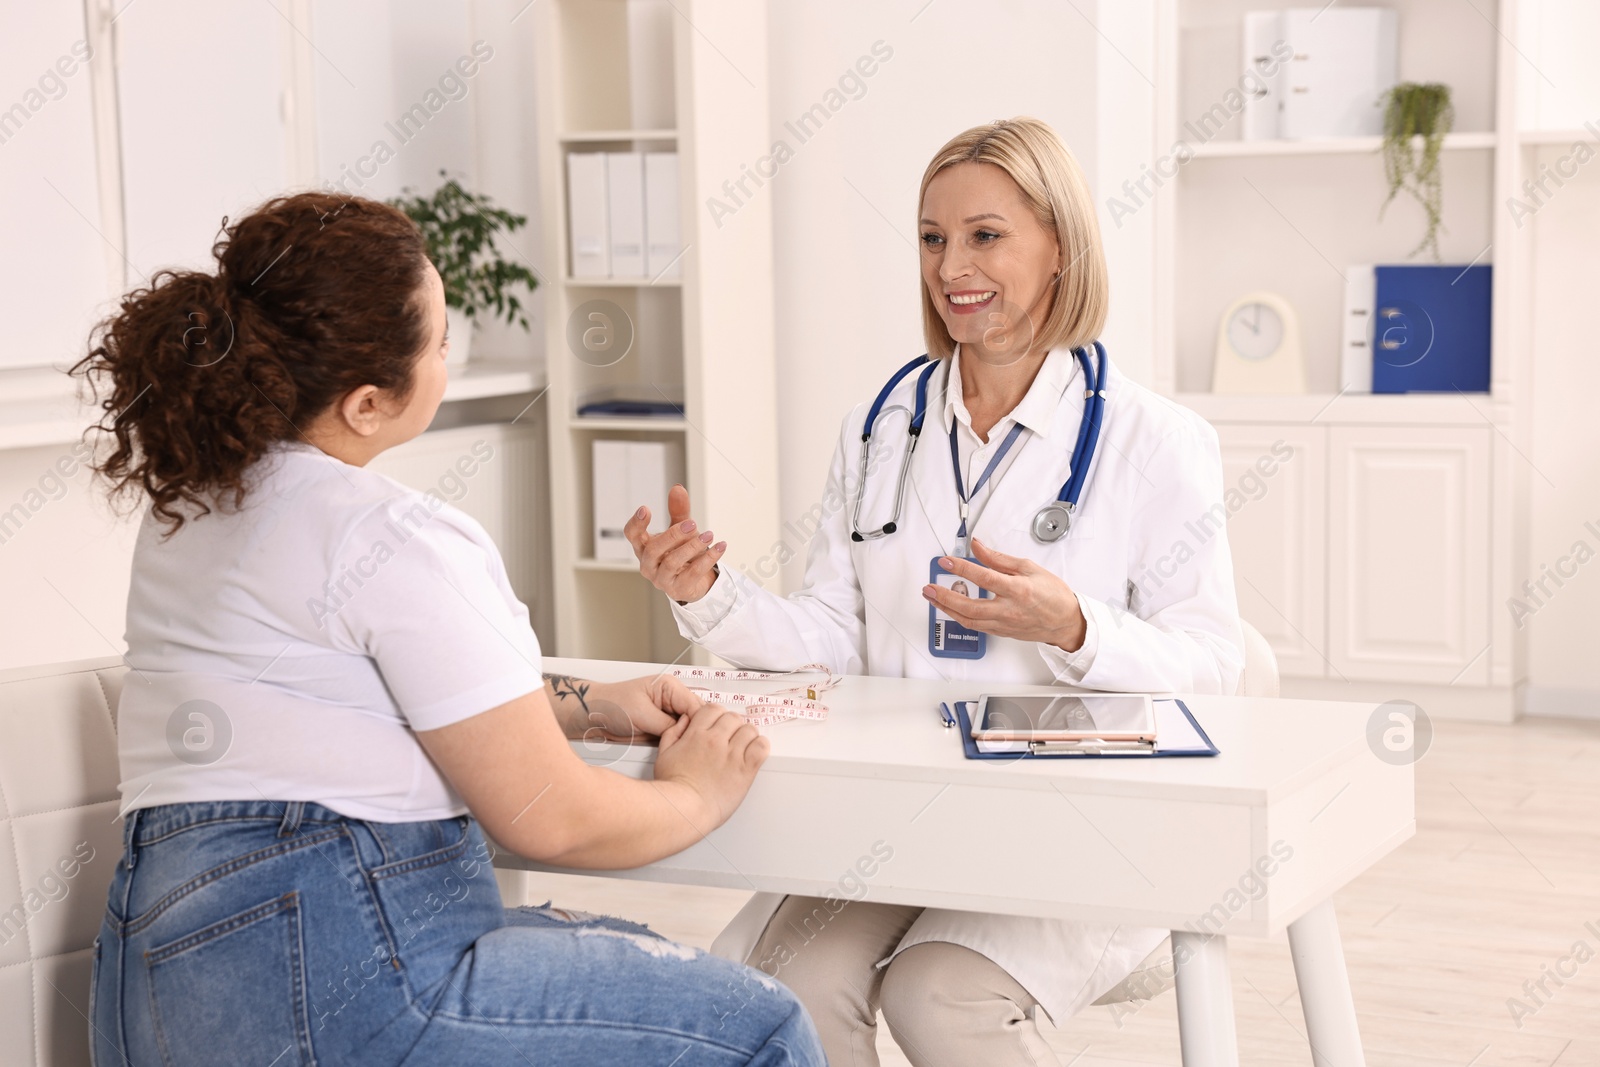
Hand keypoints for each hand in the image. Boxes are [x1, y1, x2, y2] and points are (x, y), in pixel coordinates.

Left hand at [580, 674, 702, 741]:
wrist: (591, 717)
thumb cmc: (610, 705)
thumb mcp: (642, 714)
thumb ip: (668, 724)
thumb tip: (685, 732)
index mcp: (669, 686)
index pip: (695, 704)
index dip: (698, 722)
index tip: (697, 737)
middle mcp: (671, 700)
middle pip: (695, 717)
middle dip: (693, 732)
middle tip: (689, 745)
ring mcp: (667, 716)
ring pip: (687, 730)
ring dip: (684, 739)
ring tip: (679, 748)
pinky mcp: (661, 729)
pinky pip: (676, 739)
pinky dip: (676, 745)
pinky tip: (673, 750)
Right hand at [625, 484, 725, 603]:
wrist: (692, 581)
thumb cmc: (680, 552)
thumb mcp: (679, 529)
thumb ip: (678, 510)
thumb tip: (678, 488)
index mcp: (643, 547)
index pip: (632, 535)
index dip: (636, 523)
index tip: (646, 509)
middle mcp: (648, 564)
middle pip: (654, 549)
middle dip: (674, 535)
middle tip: (693, 524)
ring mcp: (662, 579)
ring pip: (673, 562)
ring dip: (692, 547)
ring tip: (709, 535)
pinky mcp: (679, 589)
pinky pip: (693, 573)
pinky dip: (708, 559)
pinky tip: (719, 547)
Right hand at [653, 701, 768, 825]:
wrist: (685, 809)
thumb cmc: (673, 788)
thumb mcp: (664, 754)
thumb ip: (673, 733)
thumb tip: (685, 720)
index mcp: (696, 735)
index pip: (713, 708)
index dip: (716, 715)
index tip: (718, 724)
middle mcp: (716, 741)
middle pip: (733, 717)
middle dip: (732, 724)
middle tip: (730, 736)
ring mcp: (732, 755)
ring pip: (749, 730)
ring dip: (747, 735)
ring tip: (742, 745)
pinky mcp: (745, 771)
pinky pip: (761, 747)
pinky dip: (760, 746)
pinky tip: (753, 753)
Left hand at [921, 537, 1087, 650]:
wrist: (1065, 622)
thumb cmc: (1052, 595)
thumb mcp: (1029, 568)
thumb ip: (999, 559)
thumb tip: (978, 547)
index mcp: (1018, 591)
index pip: (985, 578)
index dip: (963, 569)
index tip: (946, 562)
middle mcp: (1009, 610)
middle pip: (970, 606)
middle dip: (945, 597)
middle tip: (928, 588)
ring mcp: (1004, 624)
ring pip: (968, 620)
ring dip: (946, 608)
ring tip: (932, 597)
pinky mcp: (1001, 632)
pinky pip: (975, 626)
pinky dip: (959, 617)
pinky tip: (949, 608)